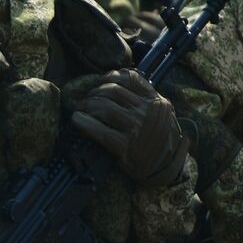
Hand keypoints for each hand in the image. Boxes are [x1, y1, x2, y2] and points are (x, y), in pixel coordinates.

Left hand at [71, 69, 187, 188]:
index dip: (109, 77)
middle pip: (113, 91)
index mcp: (157, 102)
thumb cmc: (158, 138)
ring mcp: (138, 129)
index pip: (130, 78)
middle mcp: (149, 112)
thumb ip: (144, 95)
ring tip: (79, 108)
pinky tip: (76, 119)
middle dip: (94, 92)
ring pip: (105, 107)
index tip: (98, 82)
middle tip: (85, 98)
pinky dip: (85, 123)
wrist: (166, 168)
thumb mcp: (160, 113)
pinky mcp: (127, 146)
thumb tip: (117, 74)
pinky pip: (100, 131)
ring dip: (87, 105)